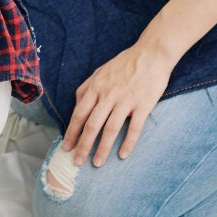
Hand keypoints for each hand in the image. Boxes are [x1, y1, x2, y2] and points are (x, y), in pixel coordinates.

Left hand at [63, 43, 175, 166]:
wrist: (151, 54)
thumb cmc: (125, 63)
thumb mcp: (100, 72)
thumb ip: (87, 88)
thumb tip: (77, 104)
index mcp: (96, 87)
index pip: (79, 114)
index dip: (71, 132)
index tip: (66, 146)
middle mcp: (108, 95)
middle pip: (92, 125)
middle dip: (82, 145)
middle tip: (77, 162)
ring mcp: (126, 100)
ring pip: (110, 129)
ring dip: (102, 148)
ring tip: (97, 163)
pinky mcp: (143, 105)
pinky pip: (134, 128)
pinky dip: (128, 143)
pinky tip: (122, 155)